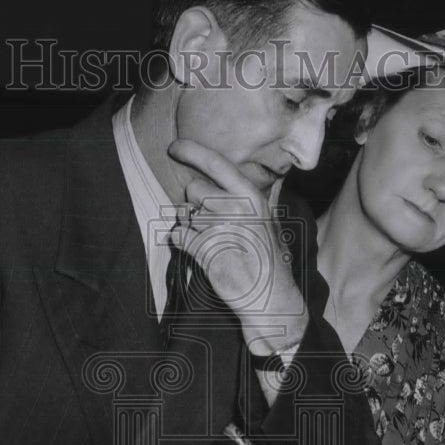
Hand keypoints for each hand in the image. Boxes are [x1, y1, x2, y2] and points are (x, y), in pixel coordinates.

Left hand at [168, 139, 308, 355]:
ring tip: (213, 240)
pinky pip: (177, 235)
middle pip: (193, 189)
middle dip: (196, 203)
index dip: (192, 151)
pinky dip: (181, 241)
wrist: (269, 297)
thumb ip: (249, 198)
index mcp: (251, 197)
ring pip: (184, 213)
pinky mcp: (203, 250)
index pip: (217, 164)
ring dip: (190, 224)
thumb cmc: (268, 258)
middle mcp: (235, 208)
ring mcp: (218, 228)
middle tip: (213, 223)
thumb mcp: (268, 220)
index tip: (175, 147)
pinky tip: (199, 250)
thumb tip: (240, 177)